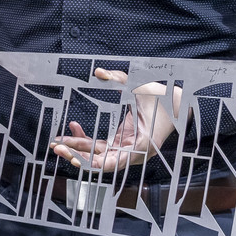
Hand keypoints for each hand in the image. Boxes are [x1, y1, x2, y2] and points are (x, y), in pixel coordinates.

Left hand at [52, 68, 181, 172]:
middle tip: (56, 147)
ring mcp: (127, 149)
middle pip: (101, 161)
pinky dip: (87, 140)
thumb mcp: (141, 86)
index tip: (76, 160)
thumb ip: (119, 78)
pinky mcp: (123, 143)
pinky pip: (101, 146)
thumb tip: (98, 71)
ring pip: (99, 154)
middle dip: (77, 155)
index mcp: (142, 145)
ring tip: (57, 141)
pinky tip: (74, 127)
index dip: (94, 164)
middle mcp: (134, 152)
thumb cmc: (163, 97)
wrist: (179, 103)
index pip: (114, 163)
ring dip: (78, 148)